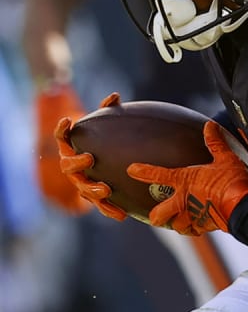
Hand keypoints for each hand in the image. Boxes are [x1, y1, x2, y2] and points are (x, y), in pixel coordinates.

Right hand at [53, 93, 126, 220]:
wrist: (109, 165)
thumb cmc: (106, 141)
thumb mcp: (107, 127)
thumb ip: (109, 111)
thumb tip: (115, 96)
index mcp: (73, 148)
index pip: (62, 138)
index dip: (62, 130)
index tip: (68, 121)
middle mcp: (73, 168)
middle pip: (67, 166)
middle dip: (76, 163)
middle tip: (89, 158)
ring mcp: (82, 184)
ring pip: (82, 189)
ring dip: (93, 189)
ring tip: (106, 190)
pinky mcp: (95, 198)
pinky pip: (101, 206)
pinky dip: (110, 210)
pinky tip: (123, 215)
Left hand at [127, 121, 247, 235]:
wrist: (243, 206)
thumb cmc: (233, 182)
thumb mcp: (226, 159)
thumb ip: (215, 143)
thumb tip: (209, 126)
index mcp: (185, 181)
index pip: (159, 175)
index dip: (143, 172)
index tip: (132, 170)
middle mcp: (184, 200)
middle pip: (159, 214)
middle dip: (155, 216)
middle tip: (155, 215)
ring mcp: (193, 215)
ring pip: (176, 226)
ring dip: (176, 224)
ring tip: (178, 221)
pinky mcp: (205, 226)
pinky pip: (194, 231)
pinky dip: (194, 230)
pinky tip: (197, 227)